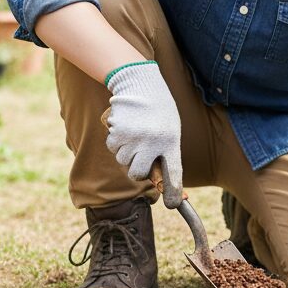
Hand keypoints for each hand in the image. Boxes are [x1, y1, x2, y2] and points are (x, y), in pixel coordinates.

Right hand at [105, 62, 183, 206]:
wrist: (140, 83)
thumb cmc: (158, 111)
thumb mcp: (169, 131)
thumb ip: (164, 154)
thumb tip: (156, 181)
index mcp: (171, 141)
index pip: (174, 172)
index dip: (174, 191)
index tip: (174, 204)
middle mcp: (152, 142)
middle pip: (138, 174)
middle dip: (137, 169)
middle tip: (140, 156)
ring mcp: (133, 137)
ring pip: (123, 161)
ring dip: (126, 153)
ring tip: (135, 134)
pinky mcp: (117, 131)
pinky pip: (112, 148)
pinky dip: (116, 142)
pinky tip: (125, 128)